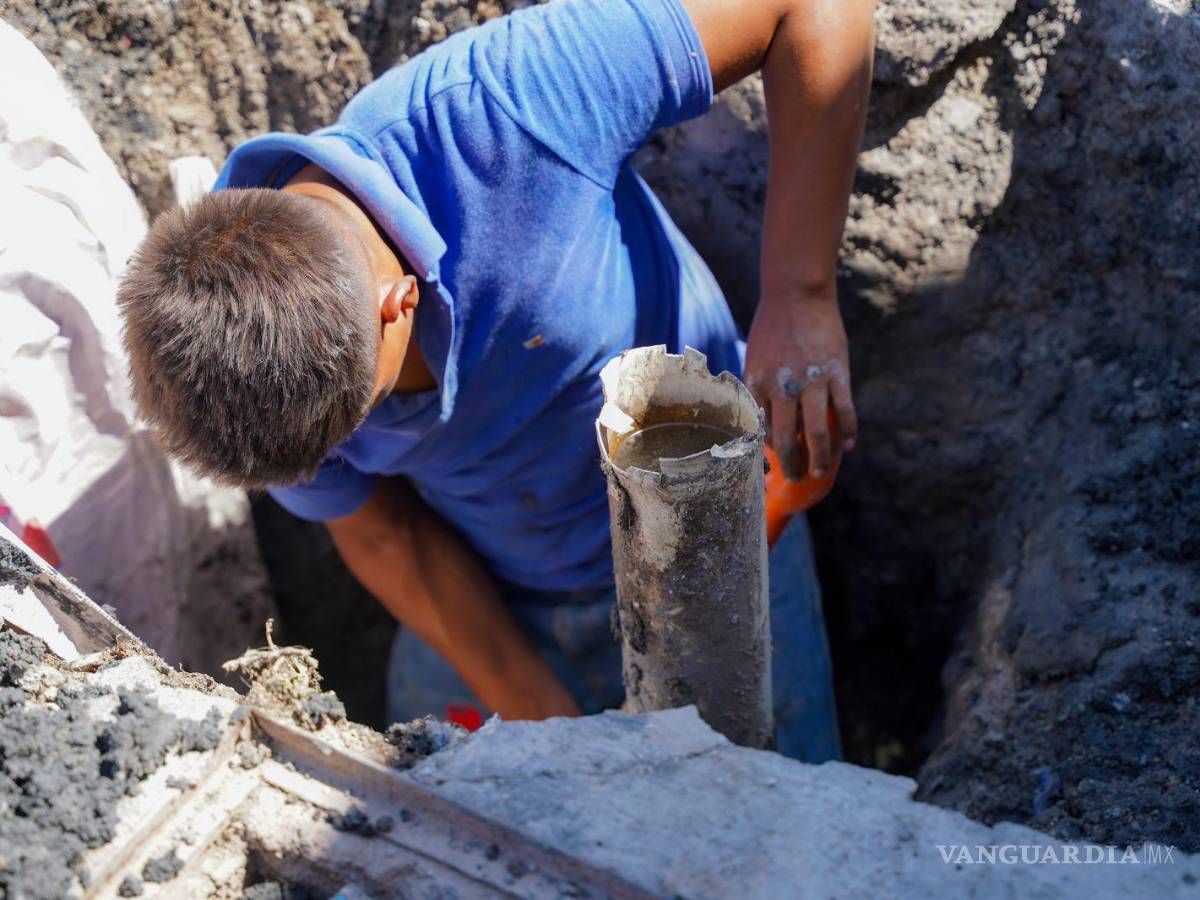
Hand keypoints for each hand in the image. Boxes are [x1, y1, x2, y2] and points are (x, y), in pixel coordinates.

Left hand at [744, 292, 857, 481]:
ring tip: (821, 470)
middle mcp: (781, 387)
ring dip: (820, 458)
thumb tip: (767, 422)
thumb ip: (760, 389)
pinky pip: (844, 411)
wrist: (797, 292)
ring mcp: (810, 381)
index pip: (760, 431)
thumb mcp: (756, 359)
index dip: (768, 452)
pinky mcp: (837, 373)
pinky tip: (848, 446)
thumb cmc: (773, 327)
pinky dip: (847, 432)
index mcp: (756, 385)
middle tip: (796, 478)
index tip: (774, 463)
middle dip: (791, 465)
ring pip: (816, 434)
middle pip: (785, 440)